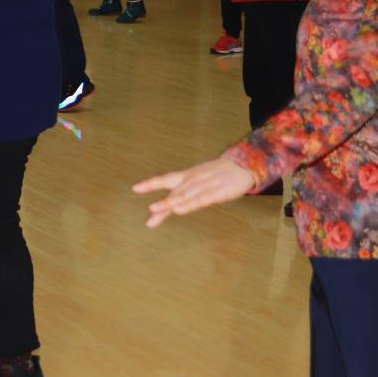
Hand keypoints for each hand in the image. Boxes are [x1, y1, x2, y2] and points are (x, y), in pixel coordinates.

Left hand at [133, 157, 258, 227]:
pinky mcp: (219, 192)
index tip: (135, 188)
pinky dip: (190, 204)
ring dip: (170, 203)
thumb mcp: (198, 180)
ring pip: (185, 195)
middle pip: (174, 192)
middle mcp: (193, 179)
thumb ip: (184, 193)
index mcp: (187, 176)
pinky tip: (181, 210)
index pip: (166, 179)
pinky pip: (202, 199)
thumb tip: (170, 206)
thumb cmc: (217, 175)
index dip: (151, 183)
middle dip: (162, 203)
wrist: (243, 165)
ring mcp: (206, 185)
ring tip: (155, 210)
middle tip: (149, 212)